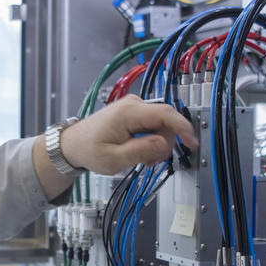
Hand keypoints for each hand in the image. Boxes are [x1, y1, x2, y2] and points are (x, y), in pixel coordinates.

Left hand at [60, 96, 197, 175]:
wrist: (73, 144)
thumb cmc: (88, 150)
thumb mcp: (114, 159)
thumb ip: (141, 151)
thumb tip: (164, 144)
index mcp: (128, 112)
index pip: (164, 113)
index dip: (183, 127)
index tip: (192, 142)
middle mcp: (133, 104)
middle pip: (166, 121)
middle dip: (164, 143)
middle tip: (150, 161)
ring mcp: (134, 107)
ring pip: (161, 125)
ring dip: (157, 143)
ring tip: (141, 157)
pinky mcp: (134, 113)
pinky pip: (153, 125)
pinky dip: (151, 139)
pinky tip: (140, 150)